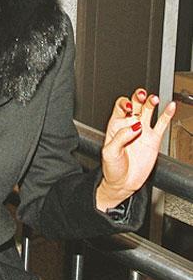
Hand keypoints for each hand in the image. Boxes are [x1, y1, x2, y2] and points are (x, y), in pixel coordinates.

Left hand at [96, 88, 175, 210]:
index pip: (120, 106)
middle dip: (138, 98)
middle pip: (135, 104)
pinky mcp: (154, 139)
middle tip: (142, 96)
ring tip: (154, 99)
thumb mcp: (109, 152)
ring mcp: (143, 131)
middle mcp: (129, 125)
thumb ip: (120, 137)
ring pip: (148, 111)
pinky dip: (167, 114)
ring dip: (151, 103)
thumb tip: (134, 127)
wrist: (122, 183)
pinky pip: (162, 124)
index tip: (128, 107)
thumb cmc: (112, 168)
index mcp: (115, 125)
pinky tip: (170, 106)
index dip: (124, 103)